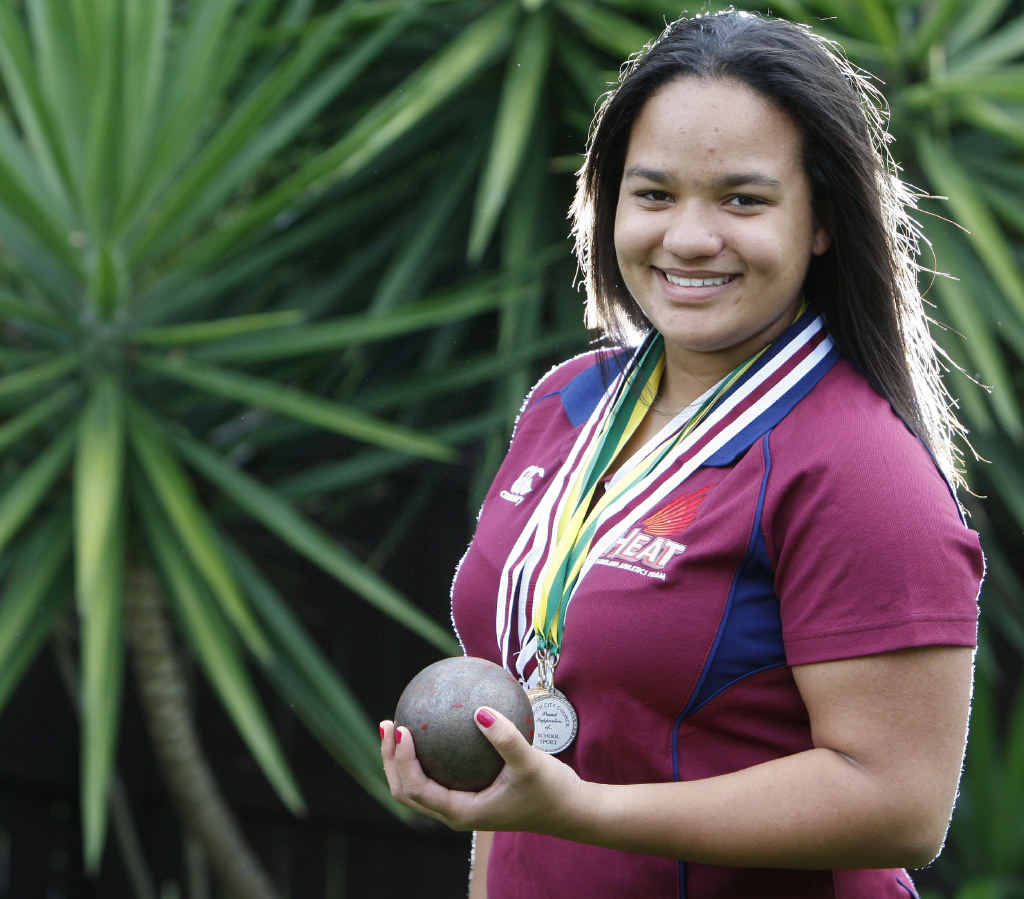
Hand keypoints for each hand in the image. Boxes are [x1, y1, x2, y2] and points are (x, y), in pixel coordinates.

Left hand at [380, 706, 590, 834]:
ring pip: (418, 784)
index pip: (417, 788)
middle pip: (407, 790)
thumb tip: (479, 711)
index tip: (403, 729)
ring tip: (398, 724)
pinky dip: (428, 754)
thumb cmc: (550, 791)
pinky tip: (436, 722)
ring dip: (402, 758)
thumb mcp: (530, 763)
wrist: (568, 810)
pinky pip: (439, 773)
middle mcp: (455, 812)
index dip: (402, 760)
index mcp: (461, 812)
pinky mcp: (469, 793)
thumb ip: (505, 738)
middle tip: (389, 723)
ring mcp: (461, 804)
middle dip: (390, 759)